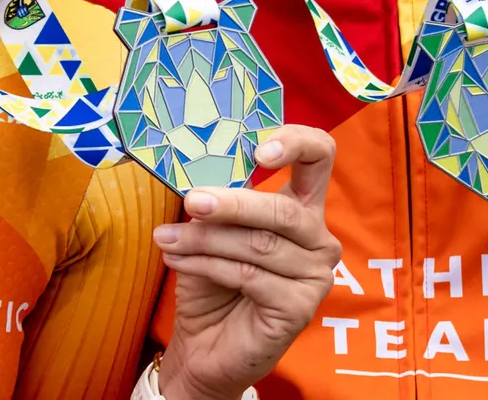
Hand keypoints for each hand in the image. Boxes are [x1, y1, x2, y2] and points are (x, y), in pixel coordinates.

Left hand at [152, 126, 340, 399]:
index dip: (296, 142)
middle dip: (232, 204)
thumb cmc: (212, 279)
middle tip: (192, 201)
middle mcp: (318, 237)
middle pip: (283, 209)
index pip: (319, 156)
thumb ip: (217, 198)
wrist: (204, 344)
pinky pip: (250, 276)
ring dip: (206, 239)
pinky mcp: (301, 308)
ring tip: (167, 238)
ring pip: (259, 245)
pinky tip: (179, 262)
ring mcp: (315, 275)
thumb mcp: (212, 229)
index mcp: (302, 207)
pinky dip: (208, 266)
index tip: (258, 151)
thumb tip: (194, 170)